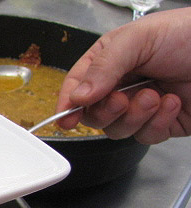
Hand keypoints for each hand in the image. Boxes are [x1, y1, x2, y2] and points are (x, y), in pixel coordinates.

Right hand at [56, 8, 190, 143]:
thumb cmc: (188, 34)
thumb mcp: (139, 39)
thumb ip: (104, 66)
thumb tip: (77, 96)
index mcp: (110, 61)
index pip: (78, 86)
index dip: (68, 103)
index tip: (65, 118)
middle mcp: (122, 85)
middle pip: (93, 114)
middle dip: (106, 111)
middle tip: (123, 100)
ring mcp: (141, 107)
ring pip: (117, 129)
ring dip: (135, 116)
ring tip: (155, 96)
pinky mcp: (161, 124)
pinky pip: (145, 137)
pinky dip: (158, 123)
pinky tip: (172, 103)